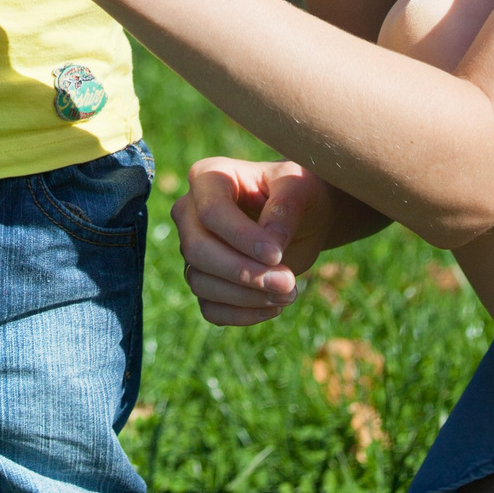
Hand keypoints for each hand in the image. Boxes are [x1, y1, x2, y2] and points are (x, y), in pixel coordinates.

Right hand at [171, 158, 338, 325]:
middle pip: (197, 249)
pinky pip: (210, 307)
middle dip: (242, 273)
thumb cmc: (299, 192)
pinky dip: (241, 315)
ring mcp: (193, 248)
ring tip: (288, 293)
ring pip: (200, 282)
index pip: (211, 212)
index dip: (241, 238)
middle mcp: (190, 212)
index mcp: (208, 177)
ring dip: (246, 296)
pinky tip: (273, 307)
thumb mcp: (301, 187)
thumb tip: (271, 246)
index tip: (277, 255)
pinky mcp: (205, 280)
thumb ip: (286, 208)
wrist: (303, 217)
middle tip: (287, 284)